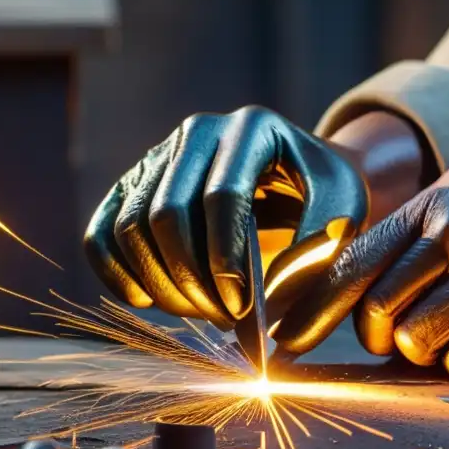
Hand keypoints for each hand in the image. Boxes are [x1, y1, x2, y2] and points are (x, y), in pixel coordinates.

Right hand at [83, 106, 367, 327]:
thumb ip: (320, 250)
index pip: (222, 196)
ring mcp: (159, 155)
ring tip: (202, 314)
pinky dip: (116, 273)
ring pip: (131, 226)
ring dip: (161, 284)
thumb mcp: (345, 210)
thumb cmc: (325, 194)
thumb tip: (270, 304)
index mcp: (251, 129)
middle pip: (168, 213)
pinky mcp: (134, 184)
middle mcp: (197, 132)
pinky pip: (103, 231)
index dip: (226, 258)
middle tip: (226, 319)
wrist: (300, 175)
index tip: (243, 308)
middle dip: (193, 279)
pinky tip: (147, 302)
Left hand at [273, 164, 448, 378]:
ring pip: (413, 343)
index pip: (351, 263)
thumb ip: (408, 229)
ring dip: (421, 349)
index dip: (310, 306)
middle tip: (391, 335)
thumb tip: (344, 276)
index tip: (285, 336)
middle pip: (374, 311)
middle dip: (373, 335)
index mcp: (432, 206)